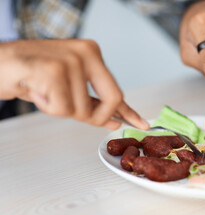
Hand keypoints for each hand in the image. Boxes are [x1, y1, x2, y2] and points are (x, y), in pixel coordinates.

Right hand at [0, 39, 148, 129]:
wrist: (0, 64)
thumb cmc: (32, 75)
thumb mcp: (69, 88)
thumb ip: (92, 103)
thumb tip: (115, 121)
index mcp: (92, 54)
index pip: (116, 90)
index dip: (130, 111)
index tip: (143, 123)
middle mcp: (86, 53)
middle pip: (111, 100)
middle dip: (93, 115)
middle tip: (68, 107)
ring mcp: (71, 60)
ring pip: (80, 110)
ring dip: (59, 108)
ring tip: (44, 90)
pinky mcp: (53, 70)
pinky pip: (61, 109)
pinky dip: (46, 107)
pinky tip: (36, 89)